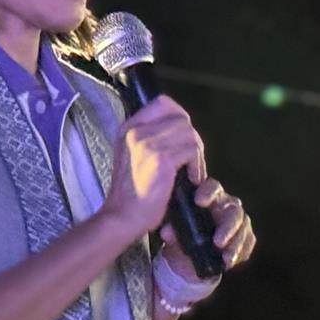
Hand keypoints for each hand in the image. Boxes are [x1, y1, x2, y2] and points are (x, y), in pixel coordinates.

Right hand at [100, 96, 204, 241]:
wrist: (122, 217)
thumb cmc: (131, 192)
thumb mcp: (132, 155)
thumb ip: (149, 137)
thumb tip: (179, 127)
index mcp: (127, 127)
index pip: (163, 102)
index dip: (179, 117)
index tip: (182, 139)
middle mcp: (135, 131)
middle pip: (181, 118)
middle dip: (191, 139)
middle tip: (189, 161)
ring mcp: (147, 143)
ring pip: (190, 133)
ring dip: (196, 153)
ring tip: (190, 172)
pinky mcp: (161, 159)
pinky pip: (192, 150)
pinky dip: (197, 165)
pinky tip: (191, 179)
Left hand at [161, 175, 255, 273]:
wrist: (186, 254)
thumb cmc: (179, 232)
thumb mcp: (172, 230)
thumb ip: (170, 229)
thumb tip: (167, 232)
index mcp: (207, 195)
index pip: (212, 187)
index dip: (207, 192)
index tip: (199, 201)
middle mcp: (225, 204)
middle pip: (233, 210)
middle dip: (227, 227)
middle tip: (217, 241)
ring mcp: (237, 219)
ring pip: (242, 227)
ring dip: (235, 243)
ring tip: (225, 258)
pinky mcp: (244, 235)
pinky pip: (248, 242)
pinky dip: (240, 252)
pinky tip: (230, 262)